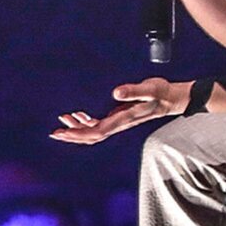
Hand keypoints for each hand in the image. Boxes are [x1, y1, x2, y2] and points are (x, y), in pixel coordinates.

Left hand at [51, 78, 189, 144]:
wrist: (171, 99)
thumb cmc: (161, 93)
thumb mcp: (149, 88)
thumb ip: (133, 91)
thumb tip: (115, 92)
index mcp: (123, 119)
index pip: (97, 131)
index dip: (79, 133)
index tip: (64, 132)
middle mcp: (119, 124)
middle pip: (91, 136)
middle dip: (72, 136)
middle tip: (54, 133)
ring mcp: (118, 122)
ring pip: (93, 132)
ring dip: (76, 129)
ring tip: (61, 121)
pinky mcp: (119, 117)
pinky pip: (98, 124)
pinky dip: (85, 122)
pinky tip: (77, 115)